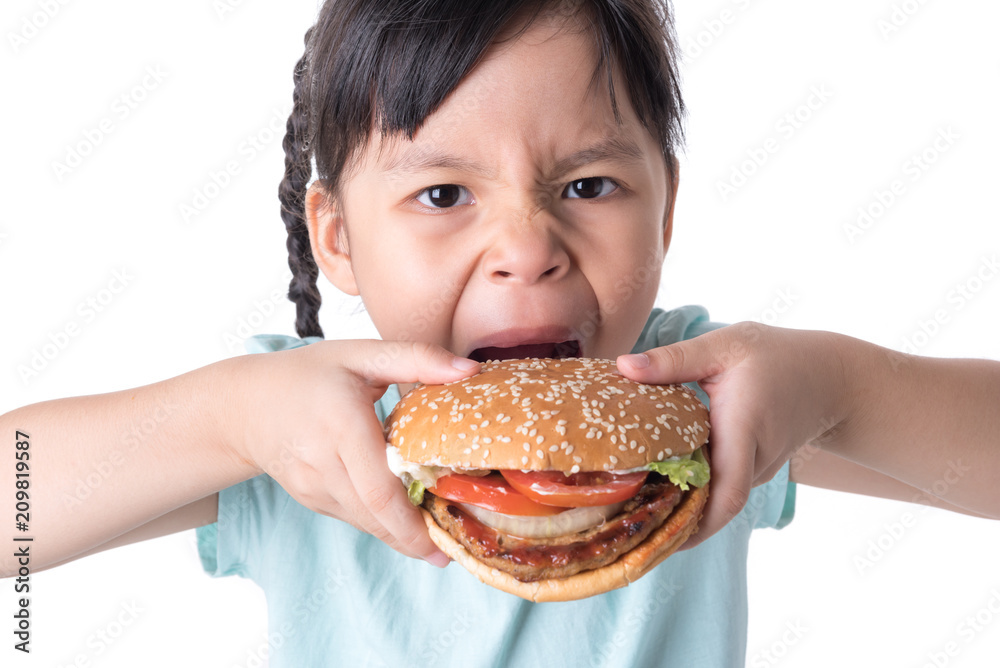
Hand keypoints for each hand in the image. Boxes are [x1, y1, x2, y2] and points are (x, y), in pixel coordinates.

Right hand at [225, 340, 480, 565]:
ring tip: (435, 542)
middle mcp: (324, 463)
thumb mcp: (362, 354)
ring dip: (399, 536)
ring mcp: (313, 487)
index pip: (378, 489)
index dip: (411, 521)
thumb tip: (469, 370)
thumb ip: (416, 359)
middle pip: (374, 516)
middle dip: (413, 539)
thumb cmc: (310, 374)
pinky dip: (380, 523)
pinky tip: (404, 524)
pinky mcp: (311, 498)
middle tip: (449, 552)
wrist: (245, 405)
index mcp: (342, 426)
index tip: (443, 538)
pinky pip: (352, 516)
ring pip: (364, 522)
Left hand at [617, 323, 850, 548]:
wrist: (830, 379)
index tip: (658, 536)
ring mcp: (757, 470)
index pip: (726, 491)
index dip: (695, 522)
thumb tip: (623, 366)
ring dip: (681, 505)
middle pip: (714, 505)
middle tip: (625, 528)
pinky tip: (655, 485)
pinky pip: (722, 485)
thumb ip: (675, 358)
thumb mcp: (725, 346)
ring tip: (629, 509)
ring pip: (717, 497)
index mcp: (743, 429)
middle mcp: (753, 460)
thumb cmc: (776, 357)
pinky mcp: (753, 471)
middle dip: (675, 522)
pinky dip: (694, 489)